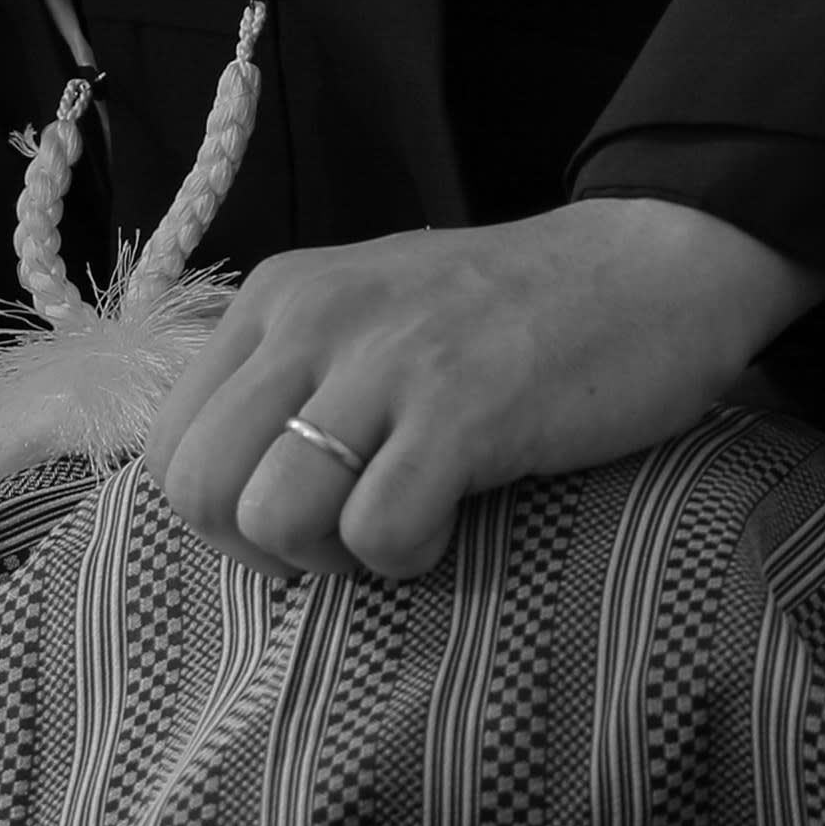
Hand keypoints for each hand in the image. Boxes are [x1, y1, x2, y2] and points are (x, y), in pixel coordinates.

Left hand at [142, 198, 824, 578]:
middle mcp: (313, 317)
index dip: (222, 513)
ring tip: (400, 527)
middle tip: (343, 538)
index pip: (167, 443)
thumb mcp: (374, 315)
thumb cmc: (517, 314)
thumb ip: (295, 379)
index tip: (302, 512)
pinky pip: (377, 530)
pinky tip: (456, 521)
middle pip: (196, 488)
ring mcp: (386, 360)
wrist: (657, 267)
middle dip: (262, 548)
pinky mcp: (462, 407)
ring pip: (271, 516)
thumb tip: (233, 497)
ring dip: (333, 558)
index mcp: (279, 296)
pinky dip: (409, 556)